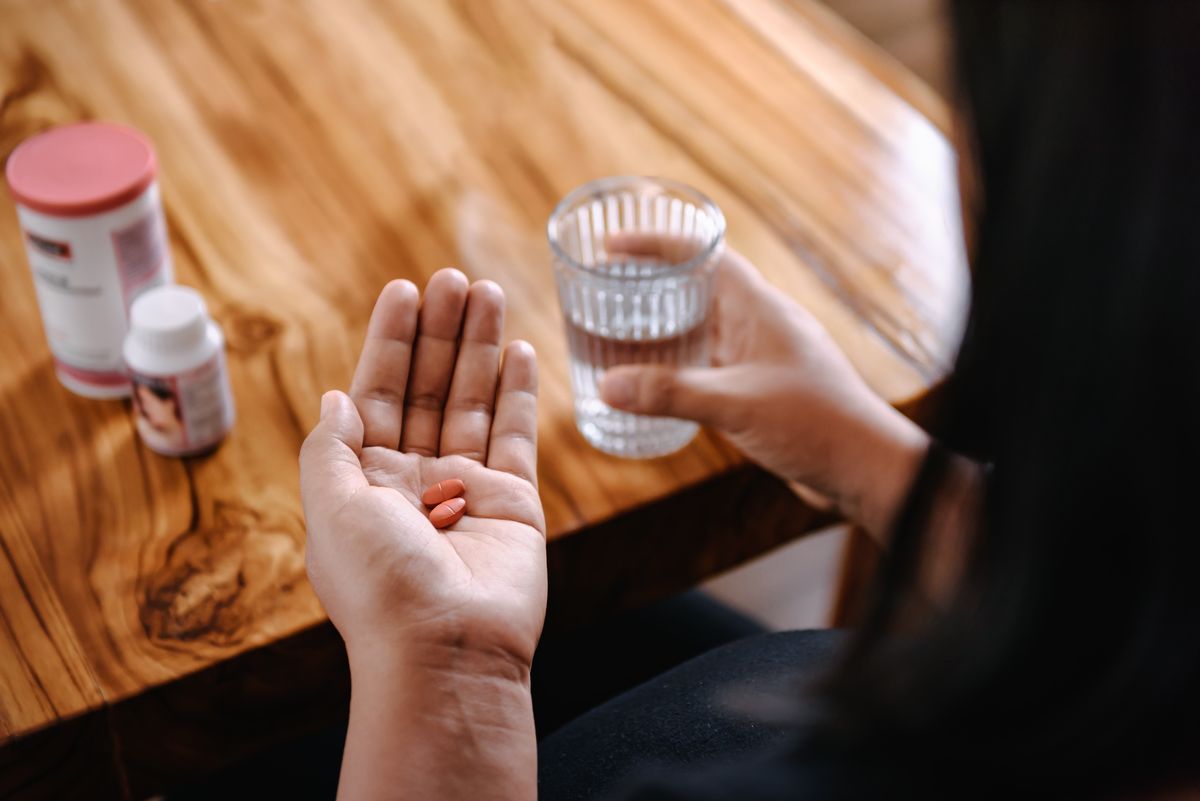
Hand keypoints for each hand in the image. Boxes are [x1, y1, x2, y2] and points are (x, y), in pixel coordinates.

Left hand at [300, 270, 544, 671]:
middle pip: (430, 388)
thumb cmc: (380, 587)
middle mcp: (416, 479)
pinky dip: (520, 394)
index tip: (403, 292)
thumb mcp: (329, 509)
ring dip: (480, 347)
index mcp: (365, 481)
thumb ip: (331, 447)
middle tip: (454, 278)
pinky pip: (517, 437)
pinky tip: (520, 350)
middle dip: (441, 333)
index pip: (378, 394)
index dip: (390, 344)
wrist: (445, 650)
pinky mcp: (515, 503)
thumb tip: (337, 397)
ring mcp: (468, 489)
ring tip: (488, 292)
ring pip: (475, 402)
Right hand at [599, 234, 927, 535]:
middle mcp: (761, 324)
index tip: (612, 247)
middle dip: (650, 287)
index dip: (656, 245)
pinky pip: (711, 365)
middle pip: (697, 289)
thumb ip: (670, 393)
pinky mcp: (763, 390)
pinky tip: (655, 386)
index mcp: (760, 307)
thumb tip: (606, 386)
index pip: (703, 255)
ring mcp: (763, 357)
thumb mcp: (735, 405)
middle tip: (604, 293)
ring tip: (616, 336)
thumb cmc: (816, 424)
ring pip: (703, 330)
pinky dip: (679, 367)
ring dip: (663, 330)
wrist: (865, 468)